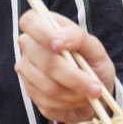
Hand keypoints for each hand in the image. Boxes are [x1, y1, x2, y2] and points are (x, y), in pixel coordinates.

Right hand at [15, 8, 116, 123]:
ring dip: (74, 92)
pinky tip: (79, 98)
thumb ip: (78, 37)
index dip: (41, 33)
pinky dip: (69, 102)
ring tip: (90, 93)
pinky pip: (48, 100)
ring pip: (47, 84)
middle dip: (73, 76)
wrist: (93, 92)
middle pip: (43, 60)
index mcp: (44, 27)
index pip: (30, 22)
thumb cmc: (92, 62)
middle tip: (95, 88)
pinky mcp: (30, 92)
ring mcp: (27, 70)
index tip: (58, 46)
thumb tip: (60, 40)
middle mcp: (29, 47)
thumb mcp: (94, 47)